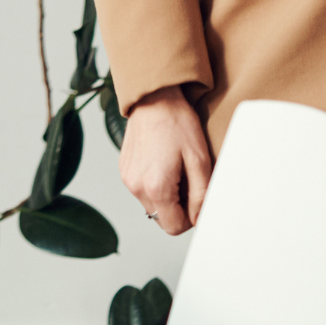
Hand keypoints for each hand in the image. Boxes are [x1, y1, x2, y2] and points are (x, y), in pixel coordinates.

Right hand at [120, 86, 213, 233]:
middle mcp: (135, 185)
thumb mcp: (200, 160)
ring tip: (173, 168)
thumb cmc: (177, 123)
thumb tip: (199, 218)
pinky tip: (160, 162)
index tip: (194, 196)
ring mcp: (126, 176)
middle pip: (161, 218)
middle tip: (185, 179)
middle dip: (176, 207)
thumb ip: (201, 196)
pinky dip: (152, 183)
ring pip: (151, 205)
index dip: (189, 217)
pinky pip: (141, 189)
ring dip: (164, 196)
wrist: (153, 97)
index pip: (174, 227)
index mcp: (155, 187)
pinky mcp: (123, 167)